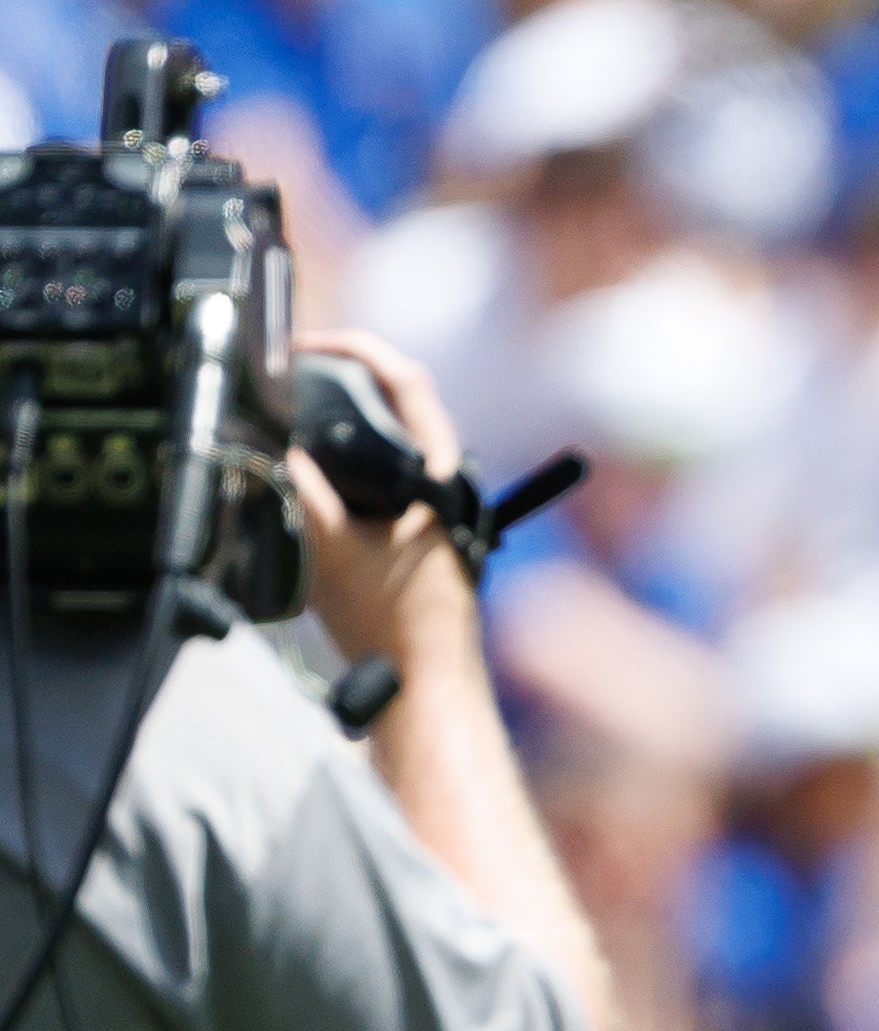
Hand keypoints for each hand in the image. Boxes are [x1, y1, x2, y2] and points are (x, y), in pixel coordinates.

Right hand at [290, 328, 476, 673]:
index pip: (410, 382)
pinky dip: (357, 463)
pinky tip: (322, 473)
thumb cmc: (392, 625)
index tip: (312, 346)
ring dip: (354, 420)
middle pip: (405, 404)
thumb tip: (276, 447)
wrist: (424, 684)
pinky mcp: (427, 535)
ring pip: (399, 442)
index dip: (359, 350)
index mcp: (439, 477)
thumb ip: (304, 491)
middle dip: (351, 377)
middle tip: (299, 370)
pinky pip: (392, 478)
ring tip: (304, 408)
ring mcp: (442, 511)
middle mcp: (449, 487)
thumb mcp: (332, 549)